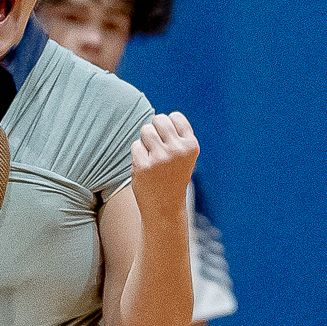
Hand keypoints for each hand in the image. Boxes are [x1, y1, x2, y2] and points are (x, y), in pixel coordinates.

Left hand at [131, 112, 198, 226]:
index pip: (175, 117)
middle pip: (158, 119)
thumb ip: (175, 135)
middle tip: (156, 146)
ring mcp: (159, 158)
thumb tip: (156, 118)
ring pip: (145, 130)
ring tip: (151, 156)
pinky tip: (145, 167)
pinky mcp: (143, 166)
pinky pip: (135, 146)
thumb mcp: (183, 155)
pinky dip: (138, 154)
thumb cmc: (173, 178)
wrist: (165, 208)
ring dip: (145, 141)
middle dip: (155, 129)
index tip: (168, 140)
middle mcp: (177, 150)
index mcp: (191, 145)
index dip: (168, 126)